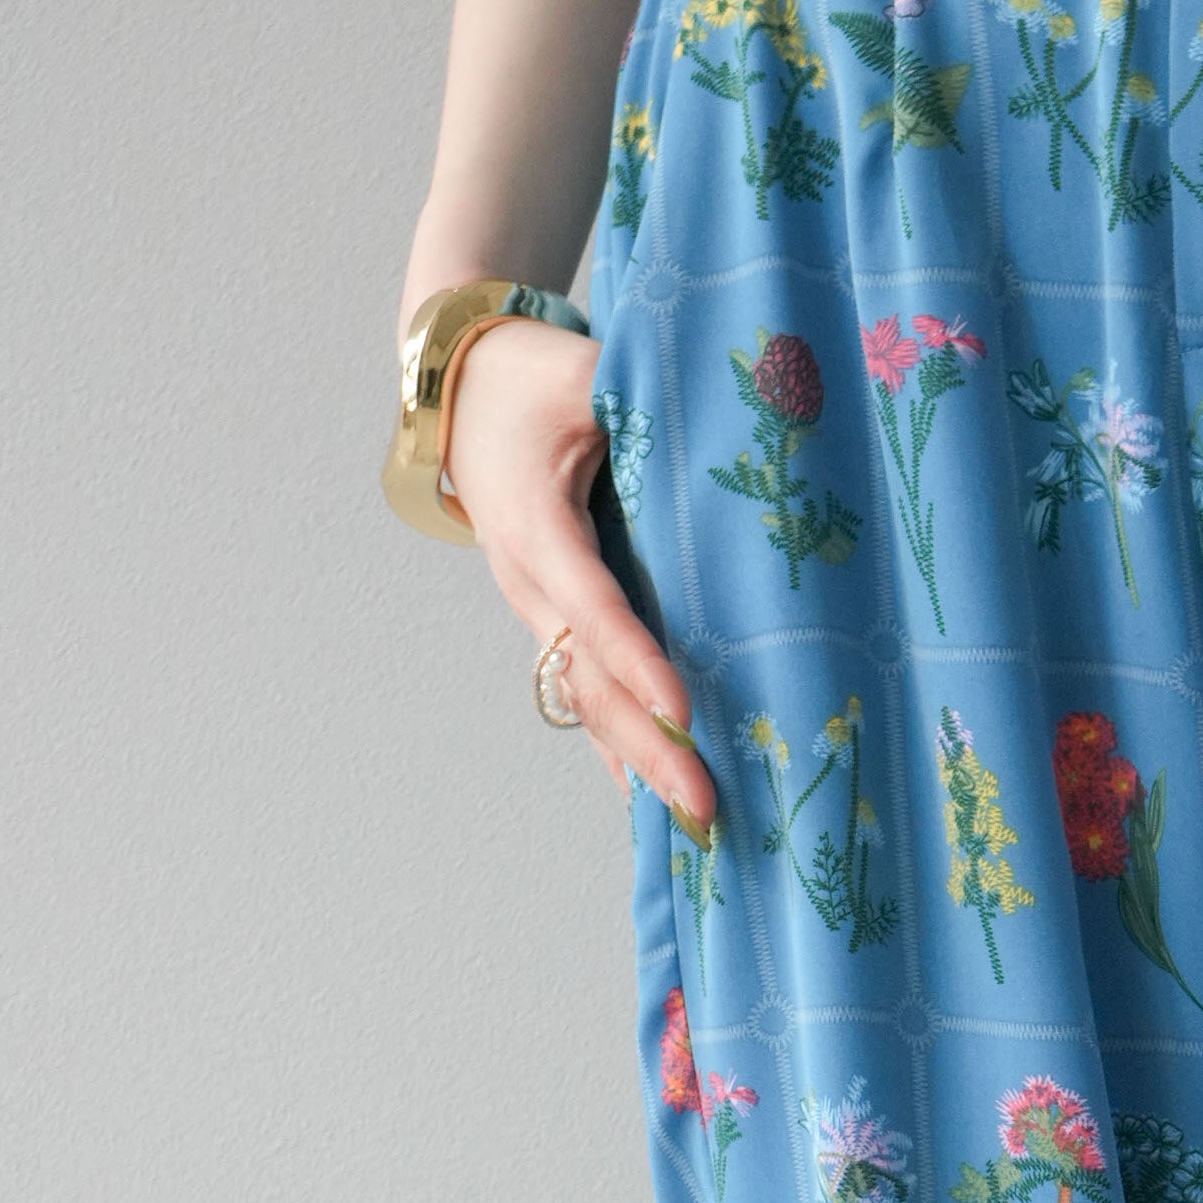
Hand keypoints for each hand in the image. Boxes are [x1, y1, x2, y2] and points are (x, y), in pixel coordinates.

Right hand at [441, 317, 716, 836]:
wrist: (464, 391)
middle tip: (706, 806)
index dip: (637, 659)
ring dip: (639, 764)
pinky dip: (623, 748)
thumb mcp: (586, 375)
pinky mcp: (552, 621)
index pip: (592, 605)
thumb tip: (737, 421)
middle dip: (650, 746)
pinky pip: (587, 695)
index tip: (685, 707)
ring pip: (586, 702)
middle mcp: (529, 584)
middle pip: (590, 682)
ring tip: (695, 828)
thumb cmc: (532, 378)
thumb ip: (645, 403)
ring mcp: (537, 611)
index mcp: (536, 525)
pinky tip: (658, 802)